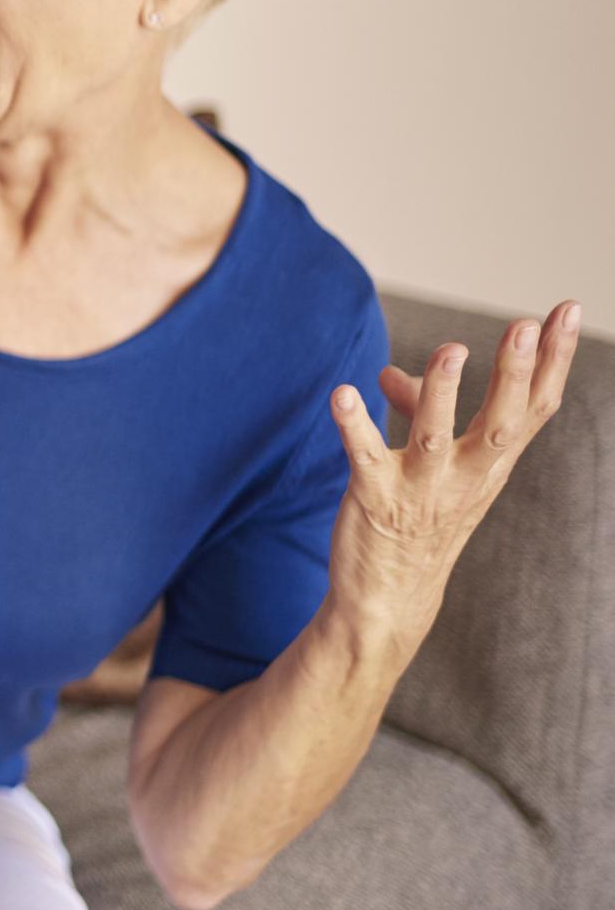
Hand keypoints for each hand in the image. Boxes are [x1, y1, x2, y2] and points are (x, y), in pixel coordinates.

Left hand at [327, 300, 581, 649]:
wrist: (388, 599)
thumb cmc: (416, 520)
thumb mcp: (436, 466)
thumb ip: (417, 412)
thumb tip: (389, 374)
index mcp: (490, 464)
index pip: (533, 407)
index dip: (553, 361)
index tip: (566, 310)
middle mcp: (466, 478)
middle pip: (500, 422)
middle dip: (515, 373)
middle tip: (525, 323)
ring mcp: (421, 491)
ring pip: (436, 439)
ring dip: (441, 394)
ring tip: (451, 350)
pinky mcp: (375, 500)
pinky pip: (366, 458)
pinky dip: (355, 426)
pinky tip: (342, 393)